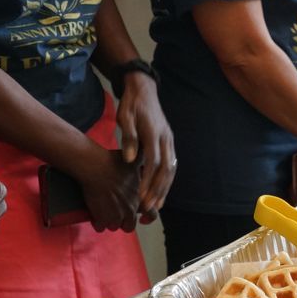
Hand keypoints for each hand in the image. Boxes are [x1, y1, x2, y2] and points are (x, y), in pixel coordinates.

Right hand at [64, 143, 143, 232]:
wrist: (95, 167)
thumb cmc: (113, 161)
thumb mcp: (134, 160)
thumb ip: (142, 161)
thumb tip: (147, 153)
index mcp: (140, 198)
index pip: (152, 215)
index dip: (148, 218)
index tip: (142, 219)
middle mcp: (130, 209)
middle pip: (130, 226)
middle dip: (124, 221)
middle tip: (116, 213)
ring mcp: (115, 216)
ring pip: (114, 227)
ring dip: (110, 222)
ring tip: (104, 213)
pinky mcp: (101, 218)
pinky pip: (100, 227)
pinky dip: (97, 223)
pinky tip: (94, 216)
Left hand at [115, 73, 175, 218]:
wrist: (144, 89)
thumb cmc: (132, 105)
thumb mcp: (125, 117)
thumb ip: (128, 137)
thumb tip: (129, 159)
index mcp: (154, 133)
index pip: (153, 162)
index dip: (147, 181)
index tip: (140, 196)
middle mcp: (166, 138)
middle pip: (165, 169)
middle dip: (157, 191)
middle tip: (148, 208)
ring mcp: (170, 140)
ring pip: (171, 169)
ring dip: (164, 189)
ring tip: (156, 207)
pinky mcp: (169, 142)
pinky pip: (171, 164)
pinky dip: (167, 180)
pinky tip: (160, 192)